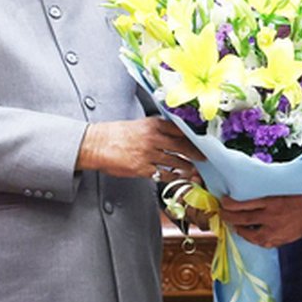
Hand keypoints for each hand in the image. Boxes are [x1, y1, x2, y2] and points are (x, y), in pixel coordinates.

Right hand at [76, 117, 203, 177]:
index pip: (180, 129)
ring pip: (176, 161)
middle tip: (204, 157)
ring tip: (193, 169)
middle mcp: (153, 138)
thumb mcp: (139, 124)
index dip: (194, 135)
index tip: (203, 140)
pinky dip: (173, 176)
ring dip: (187, 166)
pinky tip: (178, 177)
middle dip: (196, 153)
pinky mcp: (143, 169)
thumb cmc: (115, 134)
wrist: (96, 144)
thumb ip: (156, 128)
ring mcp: (149, 154)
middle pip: (182, 146)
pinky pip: (164, 174)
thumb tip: (174, 133)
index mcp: (153, 124)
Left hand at [218, 179, 301, 247]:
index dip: (229, 205)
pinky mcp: (284, 239)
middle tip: (221, 214)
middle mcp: (272, 218)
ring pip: (250, 235)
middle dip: (228, 217)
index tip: (223, 201)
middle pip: (243, 220)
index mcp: (272, 201)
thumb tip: (254, 186)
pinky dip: (254, 239)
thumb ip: (269, 189)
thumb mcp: (285, 184)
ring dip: (239, 230)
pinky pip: (264, 242)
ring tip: (233, 225)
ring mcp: (277, 231)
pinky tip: (251, 235)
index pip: (243, 205)